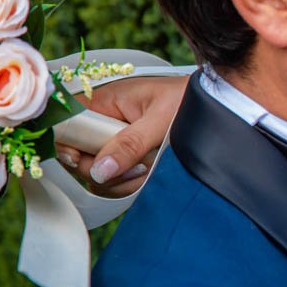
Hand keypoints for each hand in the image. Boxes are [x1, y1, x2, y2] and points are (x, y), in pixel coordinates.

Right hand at [55, 75, 187, 197]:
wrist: (219, 106)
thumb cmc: (191, 101)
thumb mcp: (160, 120)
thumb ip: (130, 144)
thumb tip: (99, 170)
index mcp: (106, 103)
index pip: (66, 124)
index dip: (68, 146)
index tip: (82, 160)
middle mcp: (105, 124)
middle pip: (81, 158)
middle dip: (105, 171)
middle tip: (137, 167)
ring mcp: (116, 144)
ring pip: (100, 175)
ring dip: (124, 180)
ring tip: (151, 168)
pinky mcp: (129, 161)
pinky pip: (118, 181)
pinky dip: (134, 184)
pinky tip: (152, 175)